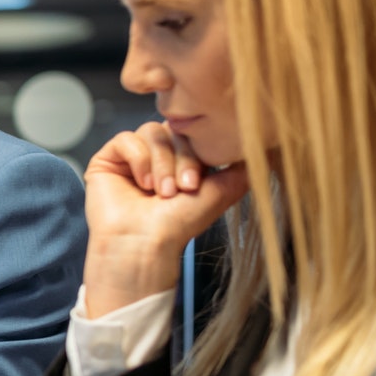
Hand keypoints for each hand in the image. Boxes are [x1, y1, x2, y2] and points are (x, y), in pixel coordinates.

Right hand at [81, 123, 249, 316]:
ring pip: (152, 132)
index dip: (197, 153)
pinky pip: (126, 138)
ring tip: (160, 192)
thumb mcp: (220, 193)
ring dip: (160, 163)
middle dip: (181, 160)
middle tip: (181, 190)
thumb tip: (266, 149)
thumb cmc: (177, 226)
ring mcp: (131, 157)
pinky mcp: (108, 159)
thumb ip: (242, 169)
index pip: (193, 133)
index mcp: (181, 161)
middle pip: (174, 130)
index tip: (197, 185)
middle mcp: (157, 156)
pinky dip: (138, 159)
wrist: (144, 244)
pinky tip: (141, 183)